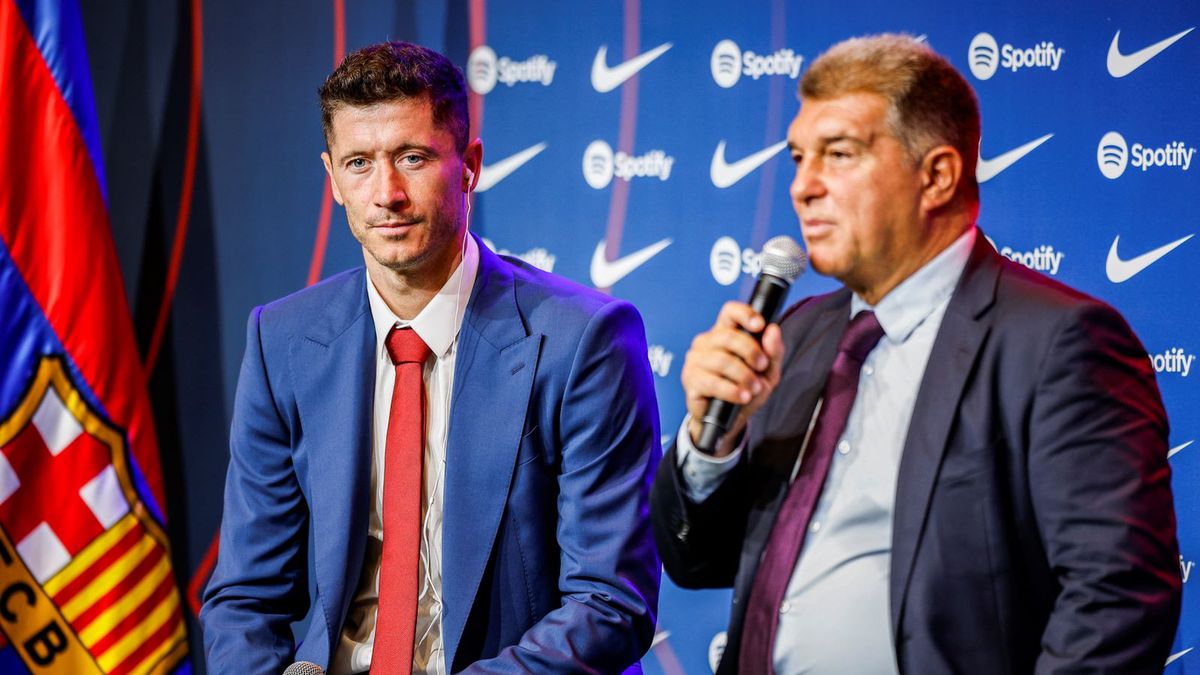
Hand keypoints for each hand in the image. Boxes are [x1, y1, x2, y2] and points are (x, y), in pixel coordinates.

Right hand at [682, 301, 785, 456]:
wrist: (730, 420)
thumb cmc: (746, 389)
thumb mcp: (768, 372)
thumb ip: (773, 352)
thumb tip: (773, 330)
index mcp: (724, 333)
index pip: (730, 312)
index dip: (745, 314)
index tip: (760, 325)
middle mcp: (706, 343)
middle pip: (729, 336)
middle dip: (751, 352)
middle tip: (761, 366)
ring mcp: (695, 361)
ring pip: (722, 360)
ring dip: (744, 376)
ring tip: (753, 389)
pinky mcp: (690, 380)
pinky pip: (712, 382)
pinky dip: (731, 390)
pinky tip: (742, 397)